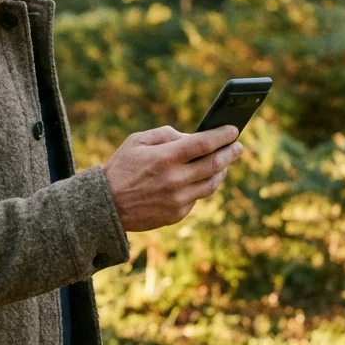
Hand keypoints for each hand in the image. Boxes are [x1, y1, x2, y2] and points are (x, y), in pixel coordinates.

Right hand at [103, 125, 243, 232]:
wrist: (106, 206)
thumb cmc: (121, 167)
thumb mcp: (137, 141)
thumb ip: (166, 134)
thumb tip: (193, 137)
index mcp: (165, 157)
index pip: (204, 143)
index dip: (222, 135)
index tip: (234, 129)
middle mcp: (175, 179)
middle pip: (215, 164)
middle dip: (231, 153)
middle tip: (238, 146)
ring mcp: (177, 199)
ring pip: (212, 184)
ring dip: (221, 171)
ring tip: (223, 163)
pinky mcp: (177, 214)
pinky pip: (197, 197)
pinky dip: (200, 186)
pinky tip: (199, 179)